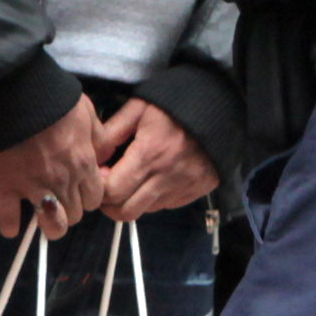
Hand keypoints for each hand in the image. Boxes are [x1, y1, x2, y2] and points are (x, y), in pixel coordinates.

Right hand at [0, 100, 106, 240]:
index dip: (88, 196)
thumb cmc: (53, 99)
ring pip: (52, 226)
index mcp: (83, 164)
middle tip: (60, 198)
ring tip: (43, 217)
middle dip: (71, 209)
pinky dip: (9, 225)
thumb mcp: (86, 111)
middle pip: (76, 215)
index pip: (95, 199)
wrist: (13, 91)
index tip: (79, 190)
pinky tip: (11, 226)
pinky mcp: (4, 186)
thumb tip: (104, 157)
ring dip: (50, 226)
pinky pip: (8, 219)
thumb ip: (98, 138)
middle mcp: (63, 181)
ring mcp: (33, 187)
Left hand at [95, 96, 219, 220]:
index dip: (100, 187)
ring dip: (132, 200)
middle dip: (110, 203)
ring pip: (146, 211)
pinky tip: (154, 178)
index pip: (112, 191)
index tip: (102, 173)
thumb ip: (111, 132)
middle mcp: (167, 177)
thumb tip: (96, 158)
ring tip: (133, 179)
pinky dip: (154, 198)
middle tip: (110, 184)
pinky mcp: (198, 190)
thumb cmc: (175, 103)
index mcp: (149, 154)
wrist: (220, 105)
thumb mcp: (138, 108)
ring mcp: (184, 186)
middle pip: (126, 211)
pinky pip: (167, 205)